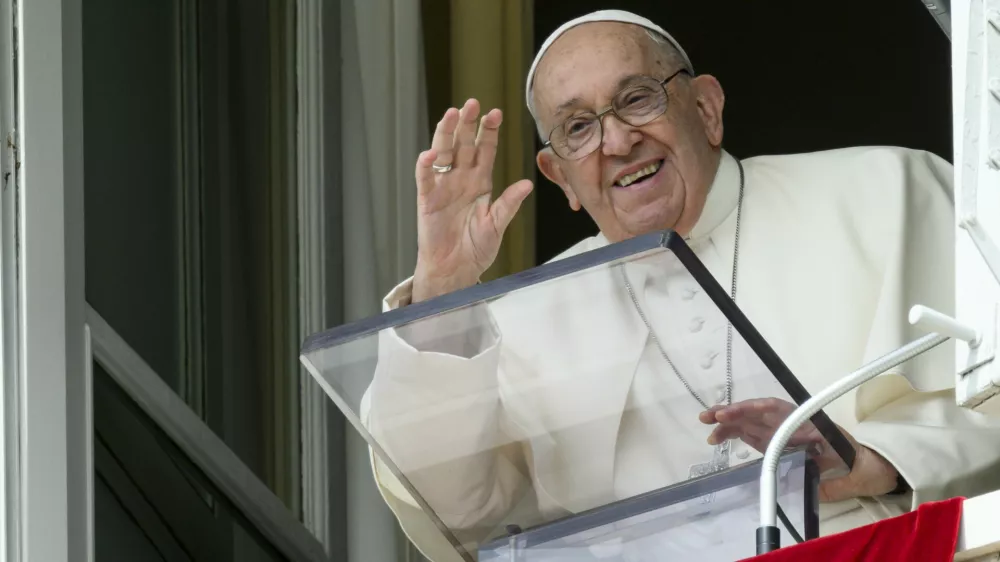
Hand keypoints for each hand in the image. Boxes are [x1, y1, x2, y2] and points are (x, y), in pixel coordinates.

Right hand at [411, 99, 533, 302]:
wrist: (455, 269)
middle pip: (464, 144)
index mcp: (480, 182)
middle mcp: (461, 179)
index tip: (496, 113)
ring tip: (452, 114)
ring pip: (444, 153)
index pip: (485, 150)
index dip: (489, 132)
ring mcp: (443, 186)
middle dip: (469, 123)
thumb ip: (508, 204)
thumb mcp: (497, 225)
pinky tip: (430, 153)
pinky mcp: (427, 199)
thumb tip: (527, 184)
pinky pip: (425, 178)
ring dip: (446, 133)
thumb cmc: (476, 248)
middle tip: (473, 103)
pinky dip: (426, 165)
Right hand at [699, 398, 899, 502]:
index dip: (750, 410)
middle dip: (732, 412)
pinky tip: (716, 438)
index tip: (731, 414)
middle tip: (709, 416)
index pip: (773, 409)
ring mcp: (778, 432)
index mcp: (803, 421)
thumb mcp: (844, 462)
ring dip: (726, 422)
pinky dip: (732, 434)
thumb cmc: (854, 460)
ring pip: (748, 422)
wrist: (861, 467)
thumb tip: (808, 469)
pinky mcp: (771, 443)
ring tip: (706, 425)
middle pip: (756, 412)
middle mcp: (787, 422)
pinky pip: (748, 434)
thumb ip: (827, 467)